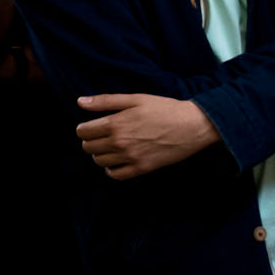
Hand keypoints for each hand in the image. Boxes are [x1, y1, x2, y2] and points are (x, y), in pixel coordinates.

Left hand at [75, 93, 218, 179]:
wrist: (193, 125)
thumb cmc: (166, 109)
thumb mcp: (136, 98)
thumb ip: (106, 101)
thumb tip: (80, 102)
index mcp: (116, 123)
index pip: (83, 132)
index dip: (84, 128)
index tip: (92, 126)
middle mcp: (120, 142)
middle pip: (88, 147)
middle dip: (91, 141)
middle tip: (102, 136)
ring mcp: (131, 157)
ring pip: (99, 161)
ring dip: (100, 154)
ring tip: (111, 147)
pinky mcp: (142, 168)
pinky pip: (116, 175)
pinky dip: (111, 170)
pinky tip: (118, 161)